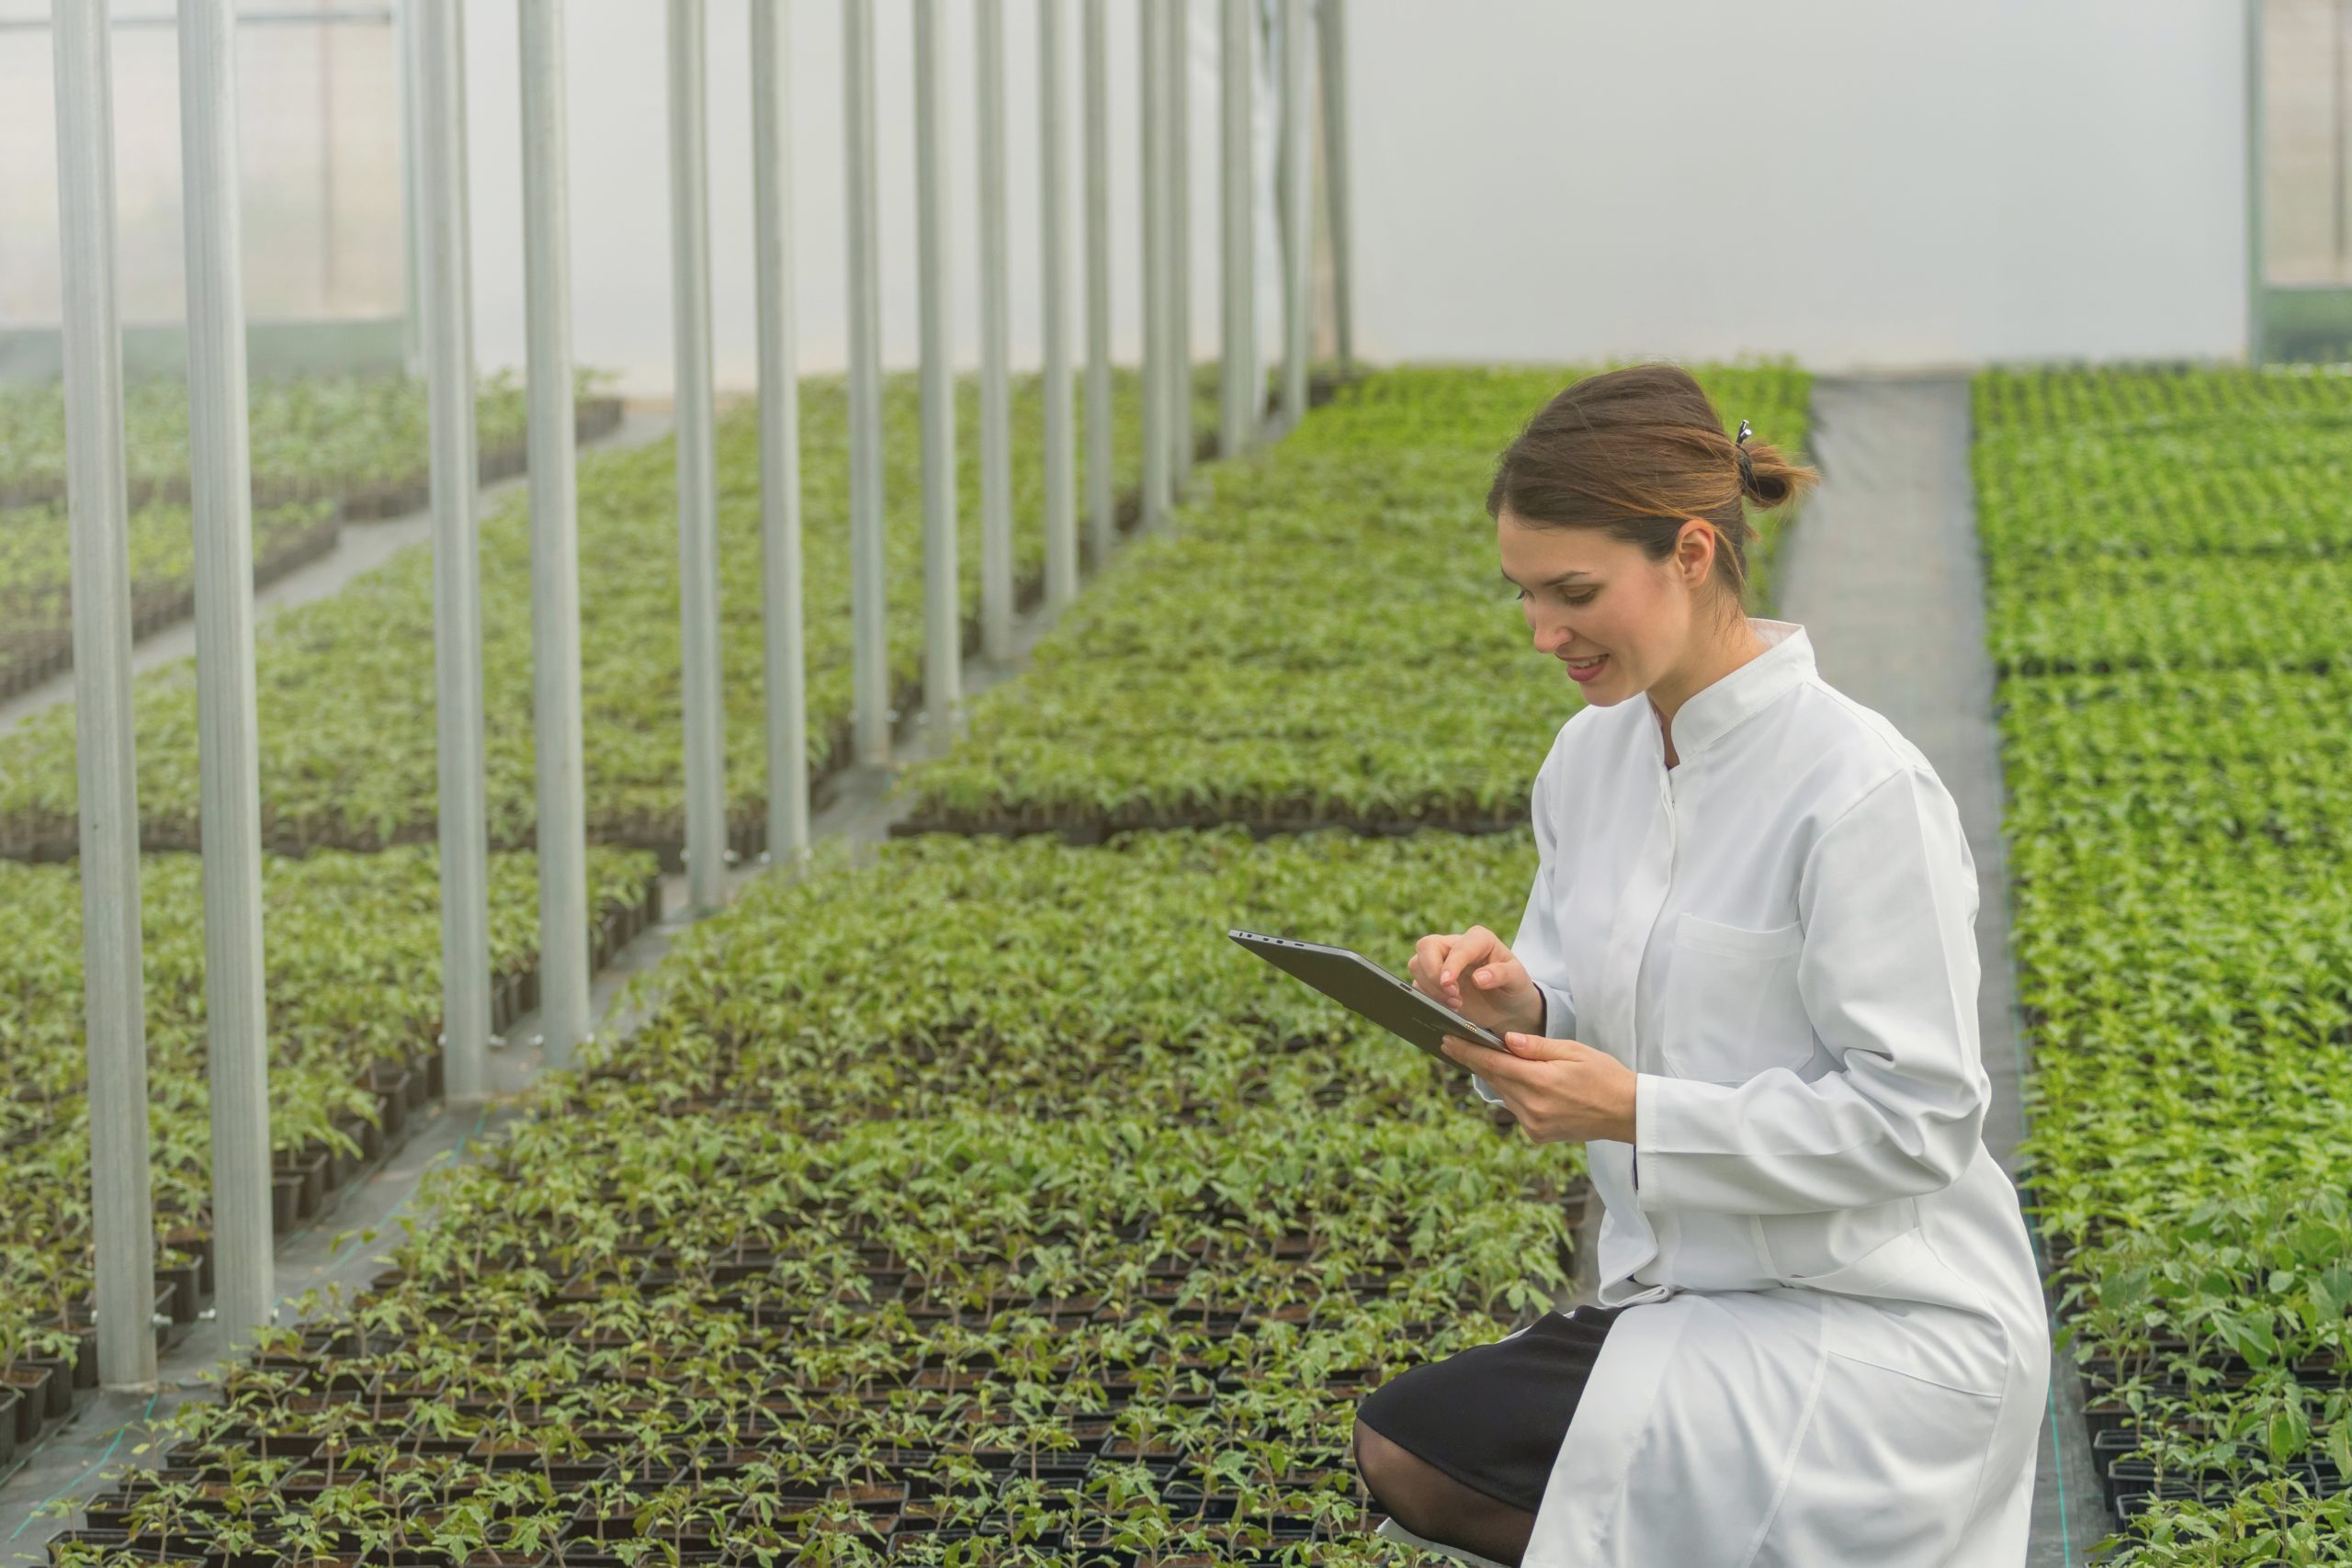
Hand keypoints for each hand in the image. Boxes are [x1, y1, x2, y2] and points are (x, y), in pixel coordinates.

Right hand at [1408, 925, 1541, 1039]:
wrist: (1507, 1009)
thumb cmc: (1514, 988)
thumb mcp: (1518, 980)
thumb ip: (1502, 974)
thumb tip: (1478, 978)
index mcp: (1478, 939)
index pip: (1458, 946)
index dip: (1451, 964)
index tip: (1449, 983)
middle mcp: (1456, 947)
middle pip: (1426, 946)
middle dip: (1432, 972)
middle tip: (1452, 994)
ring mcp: (1442, 964)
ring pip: (1417, 965)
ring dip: (1431, 987)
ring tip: (1456, 1004)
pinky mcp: (1433, 983)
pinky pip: (1418, 986)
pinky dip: (1428, 998)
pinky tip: (1448, 1008)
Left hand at [1440, 1030, 1637, 1145]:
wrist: (1627, 1113)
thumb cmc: (1604, 1075)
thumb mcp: (1574, 1051)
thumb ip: (1537, 1047)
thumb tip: (1505, 1040)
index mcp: (1540, 1082)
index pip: (1493, 1063)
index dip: (1467, 1051)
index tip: (1447, 1041)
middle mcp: (1532, 1107)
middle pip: (1494, 1078)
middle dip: (1475, 1061)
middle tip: (1455, 1043)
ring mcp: (1533, 1125)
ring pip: (1504, 1094)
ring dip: (1497, 1077)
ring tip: (1487, 1057)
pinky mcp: (1538, 1135)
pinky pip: (1516, 1109)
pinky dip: (1514, 1093)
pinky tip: (1520, 1081)